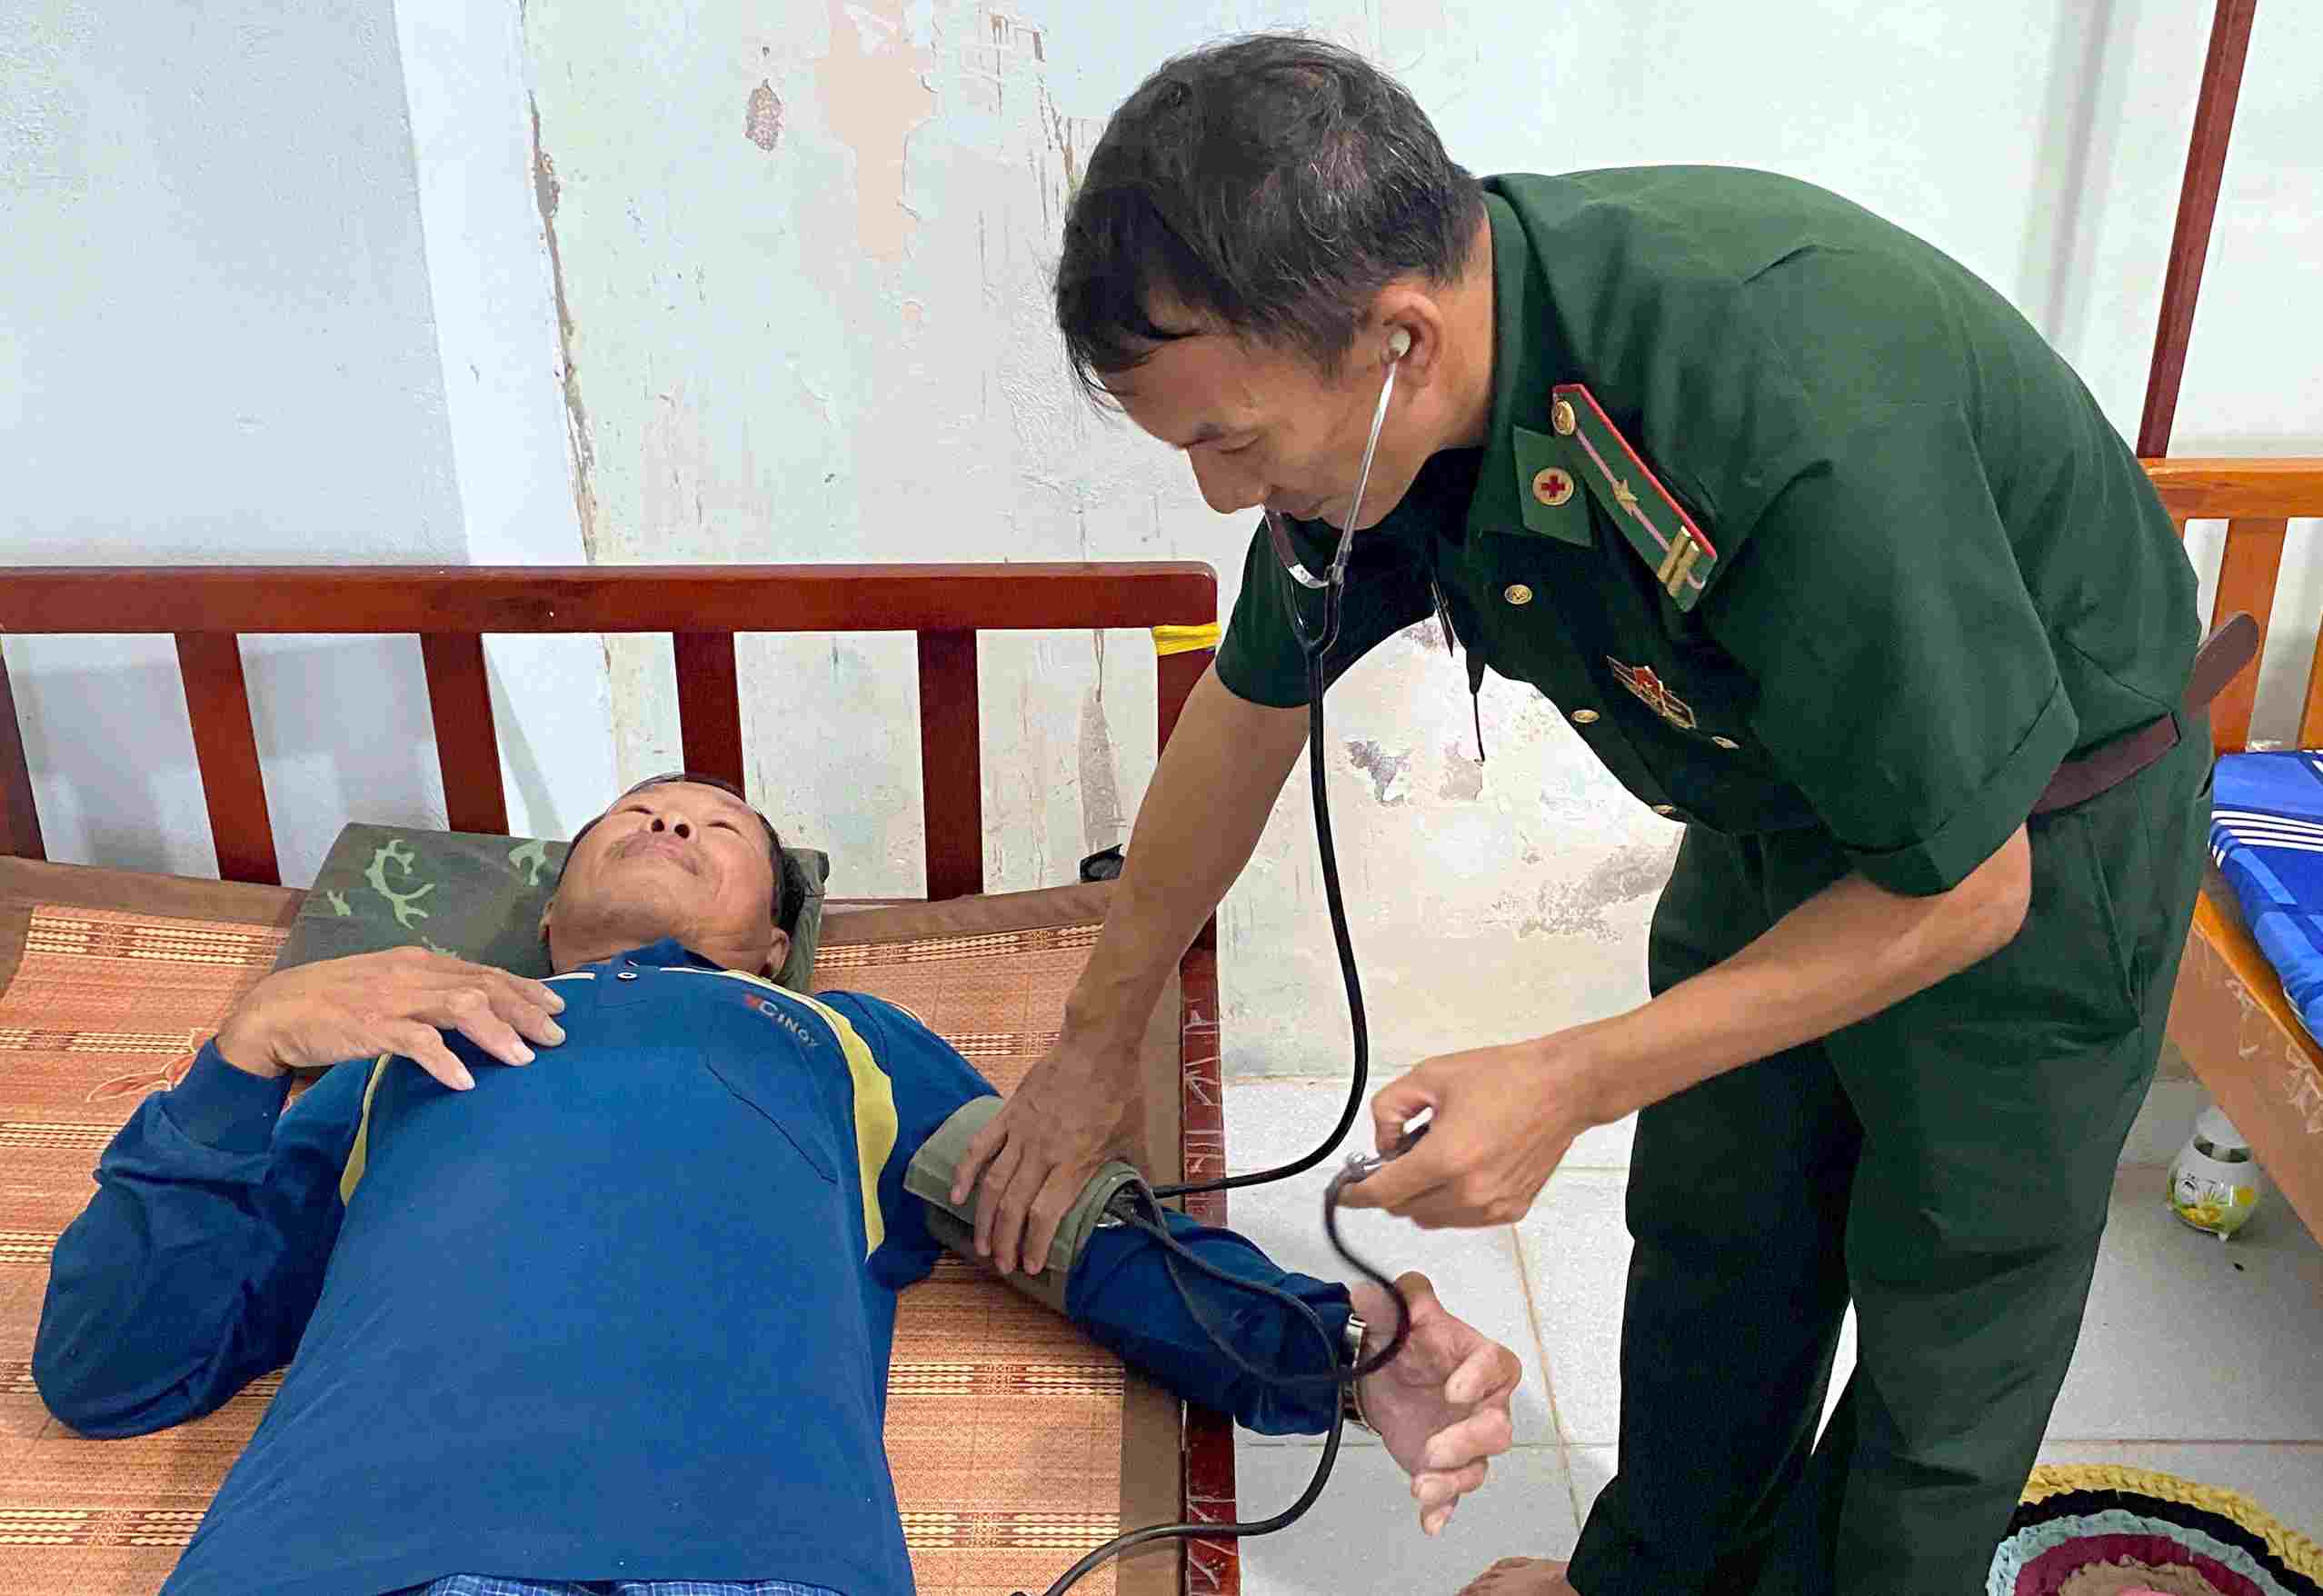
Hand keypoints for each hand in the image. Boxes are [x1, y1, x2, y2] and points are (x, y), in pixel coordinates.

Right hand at [213, 946, 566, 1090]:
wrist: (275, 1010)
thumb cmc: (335, 1002)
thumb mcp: (389, 987)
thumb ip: (428, 993)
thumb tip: (473, 1010)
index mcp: (419, 962)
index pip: (484, 972)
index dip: (524, 988)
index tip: (557, 1005)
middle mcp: (412, 974)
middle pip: (484, 987)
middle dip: (526, 1010)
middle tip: (556, 1036)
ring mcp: (392, 998)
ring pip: (461, 1008)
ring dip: (497, 1033)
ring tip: (523, 1059)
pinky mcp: (370, 1026)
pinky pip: (417, 1042)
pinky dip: (444, 1061)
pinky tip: (465, 1081)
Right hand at [948, 1037, 1138, 1275]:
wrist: (1097, 1045)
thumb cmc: (1119, 1090)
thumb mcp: (1133, 1137)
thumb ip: (1134, 1171)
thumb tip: (1147, 1198)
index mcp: (1075, 1162)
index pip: (1046, 1215)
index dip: (1035, 1245)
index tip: (1032, 1266)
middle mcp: (1043, 1153)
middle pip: (1014, 1207)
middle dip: (1005, 1242)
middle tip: (1003, 1265)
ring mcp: (1021, 1133)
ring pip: (993, 1184)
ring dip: (984, 1219)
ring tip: (982, 1246)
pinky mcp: (1009, 1114)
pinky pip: (980, 1147)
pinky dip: (964, 1172)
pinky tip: (954, 1196)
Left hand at [1339, 1034, 1599, 1227]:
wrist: (1562, 1088)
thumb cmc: (1506, 1078)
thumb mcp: (1429, 1076)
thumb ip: (1389, 1110)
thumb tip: (1383, 1144)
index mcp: (1446, 1159)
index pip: (1384, 1194)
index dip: (1356, 1194)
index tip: (1346, 1191)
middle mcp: (1470, 1191)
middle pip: (1403, 1209)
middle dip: (1391, 1185)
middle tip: (1399, 1155)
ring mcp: (1492, 1206)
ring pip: (1430, 1219)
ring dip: (1420, 1195)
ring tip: (1437, 1156)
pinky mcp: (1510, 1210)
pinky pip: (1461, 1218)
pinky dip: (1449, 1200)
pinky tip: (1461, 1167)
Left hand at [1352, 1272, 1520, 1536]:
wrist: (1384, 1374)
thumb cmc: (1406, 1343)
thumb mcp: (1396, 1314)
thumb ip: (1391, 1302)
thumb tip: (1366, 1292)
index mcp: (1479, 1361)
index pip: (1498, 1366)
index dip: (1481, 1379)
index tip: (1453, 1390)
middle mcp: (1483, 1404)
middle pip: (1497, 1428)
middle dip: (1467, 1443)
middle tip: (1433, 1450)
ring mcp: (1467, 1440)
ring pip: (1477, 1467)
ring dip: (1452, 1482)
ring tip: (1420, 1487)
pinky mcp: (1448, 1468)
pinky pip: (1454, 1494)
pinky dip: (1443, 1509)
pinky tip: (1430, 1522)